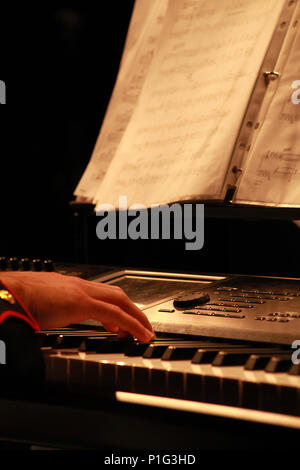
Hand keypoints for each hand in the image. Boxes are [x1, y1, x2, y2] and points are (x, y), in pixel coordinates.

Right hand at [0, 271, 154, 341]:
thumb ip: (53, 313)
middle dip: (133, 310)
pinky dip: (131, 323)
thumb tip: (51, 322)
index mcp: (71, 287)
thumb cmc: (19, 300)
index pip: (102, 294)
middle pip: (117, 295)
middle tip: (142, 325)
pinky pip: (115, 314)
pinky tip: (137, 334)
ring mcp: (82, 292)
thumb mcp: (43, 307)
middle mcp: (80, 286)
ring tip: (144, 331)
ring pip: (120, 301)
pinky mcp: (81, 303)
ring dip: (136, 316)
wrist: (8, 293)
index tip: (122, 322)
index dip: (117, 307)